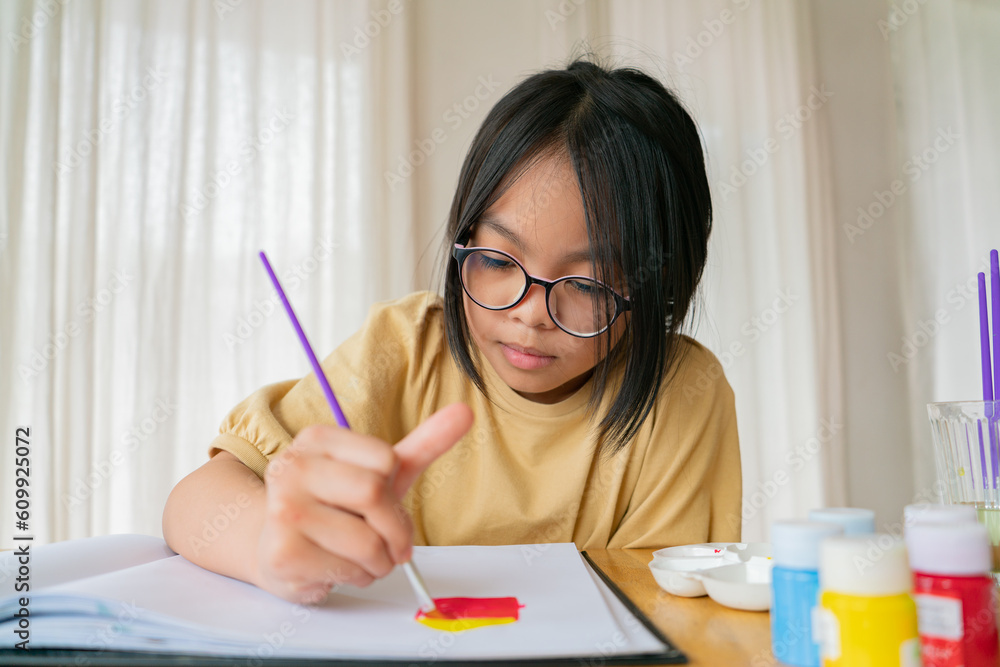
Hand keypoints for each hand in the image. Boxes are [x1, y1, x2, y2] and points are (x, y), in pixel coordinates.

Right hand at [252, 403, 472, 603]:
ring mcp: (283, 510)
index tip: (383, 500)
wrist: (280, 548)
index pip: (386, 459)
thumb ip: (422, 443)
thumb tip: (465, 412)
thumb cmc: (337, 507)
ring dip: (381, 560)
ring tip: (366, 558)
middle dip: (396, 530)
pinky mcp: (282, 552)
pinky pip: (349, 569)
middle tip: (394, 544)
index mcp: (316, 440)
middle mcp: (293, 467)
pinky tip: (340, 568)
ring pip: (367, 540)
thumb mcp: (380, 473)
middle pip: (375, 494)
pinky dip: (360, 577)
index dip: (394, 488)